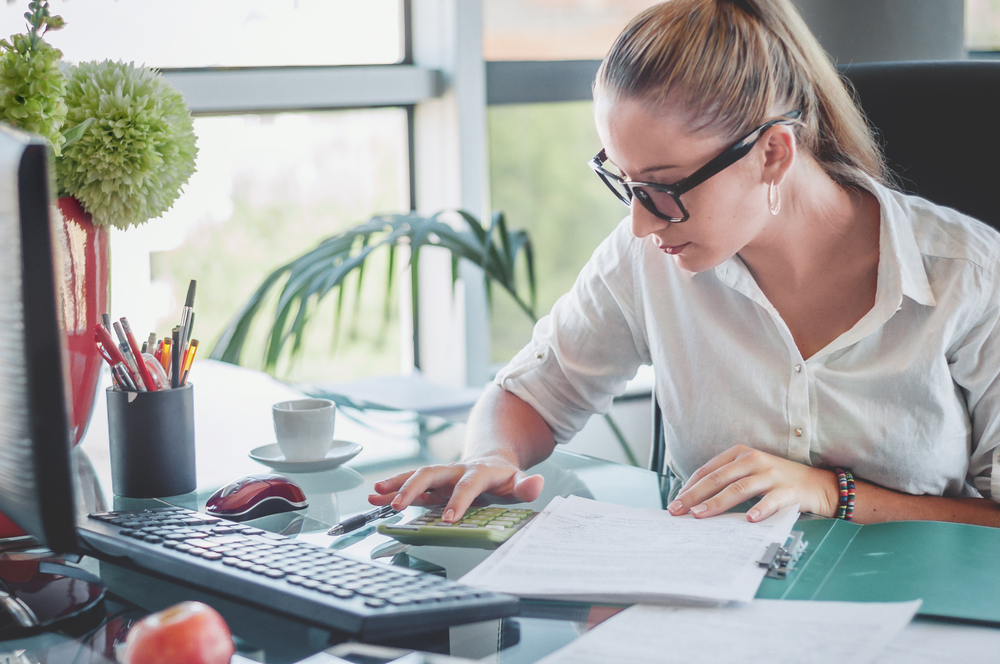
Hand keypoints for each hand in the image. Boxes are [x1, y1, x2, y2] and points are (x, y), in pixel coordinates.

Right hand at [369, 456, 544, 522]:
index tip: (449, 518)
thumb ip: (527, 485)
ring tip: (376, 494)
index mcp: (479, 472)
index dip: (459, 500)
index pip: (468, 484)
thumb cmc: (504, 477)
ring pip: (416, 475)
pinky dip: (392, 490)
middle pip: (432, 473)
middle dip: (413, 487)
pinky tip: (376, 497)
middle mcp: (456, 470)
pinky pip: (410, 484)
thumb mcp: (519, 481)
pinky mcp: (432, 483)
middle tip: (398, 505)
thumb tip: (537, 484)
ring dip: (396, 485)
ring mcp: (442, 476)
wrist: (491, 460)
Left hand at [666, 445, 837, 521]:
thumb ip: (727, 483)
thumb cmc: (776, 481)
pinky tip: (749, 519)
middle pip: (718, 478)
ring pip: (739, 488)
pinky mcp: (789, 489)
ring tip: (701, 515)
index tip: (675, 502)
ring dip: (717, 503)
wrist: (817, 484)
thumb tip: (696, 502)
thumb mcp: (749, 474)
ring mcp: (771, 474)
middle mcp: (753, 460)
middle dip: (694, 495)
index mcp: (740, 454)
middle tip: (678, 510)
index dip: (690, 486)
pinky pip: (772, 500)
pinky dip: (760, 508)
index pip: (708, 470)